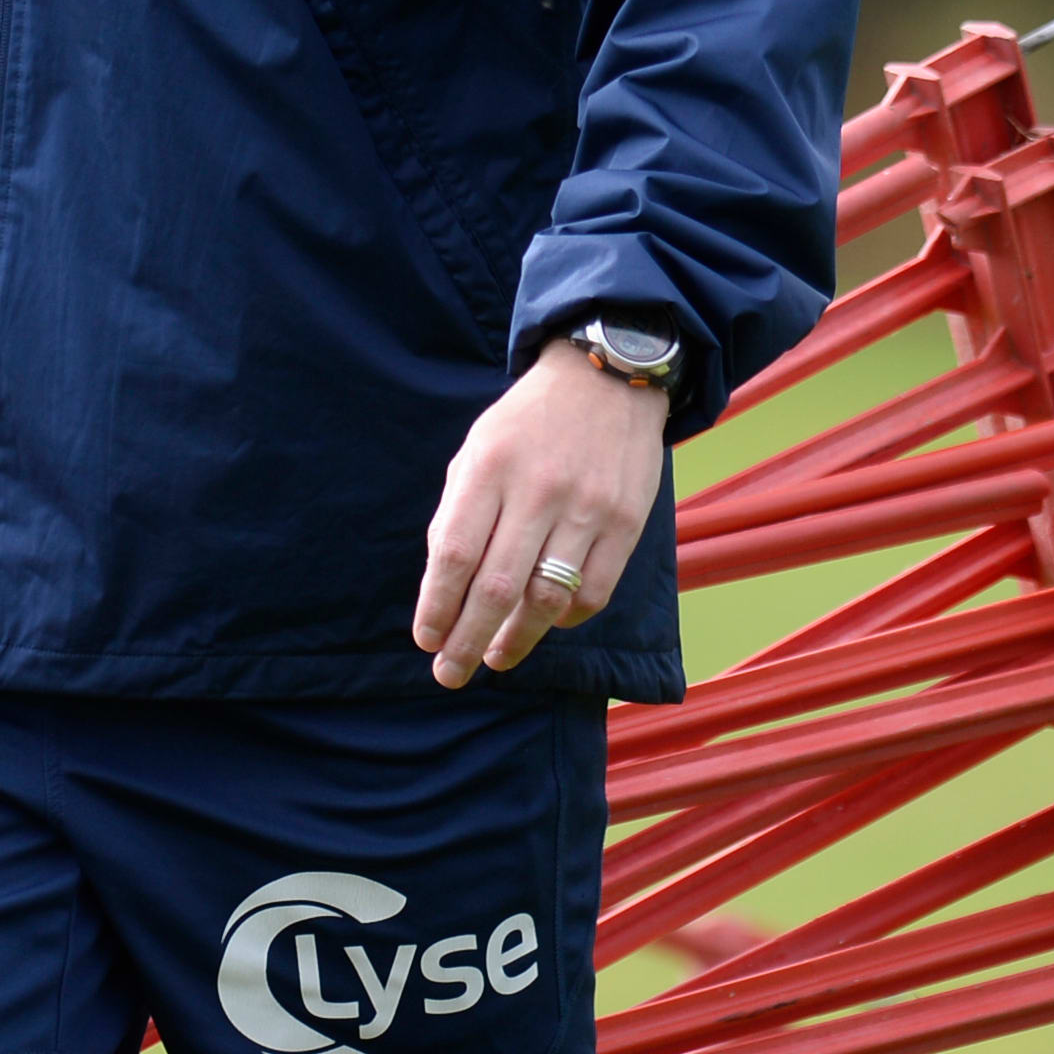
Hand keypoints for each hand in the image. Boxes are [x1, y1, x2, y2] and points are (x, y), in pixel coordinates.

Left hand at [413, 337, 670, 688]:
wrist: (606, 379)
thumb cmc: (528, 422)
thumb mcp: (478, 448)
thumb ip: (459, 510)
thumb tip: (443, 585)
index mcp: (490, 467)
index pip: (455, 553)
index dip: (437, 605)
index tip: (426, 639)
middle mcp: (538, 490)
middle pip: (497, 587)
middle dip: (467, 640)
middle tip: (450, 674)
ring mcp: (587, 508)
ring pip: (547, 599)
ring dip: (516, 640)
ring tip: (495, 658)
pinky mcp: (627, 522)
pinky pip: (594, 592)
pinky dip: (565, 619)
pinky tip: (545, 624)